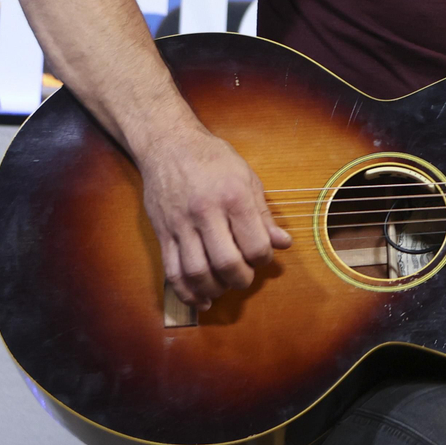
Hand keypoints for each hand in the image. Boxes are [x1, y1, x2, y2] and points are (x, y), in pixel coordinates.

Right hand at [137, 126, 290, 307]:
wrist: (168, 144)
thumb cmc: (213, 159)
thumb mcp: (247, 178)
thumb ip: (264, 214)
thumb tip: (283, 243)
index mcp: (233, 197)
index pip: (254, 243)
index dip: (264, 259)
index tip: (264, 257)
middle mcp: (205, 212)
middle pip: (226, 262)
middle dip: (241, 278)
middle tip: (245, 277)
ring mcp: (180, 224)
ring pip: (196, 271)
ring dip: (214, 288)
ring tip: (224, 287)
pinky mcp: (162, 233)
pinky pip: (172, 271)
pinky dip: (186, 291)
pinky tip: (200, 299)